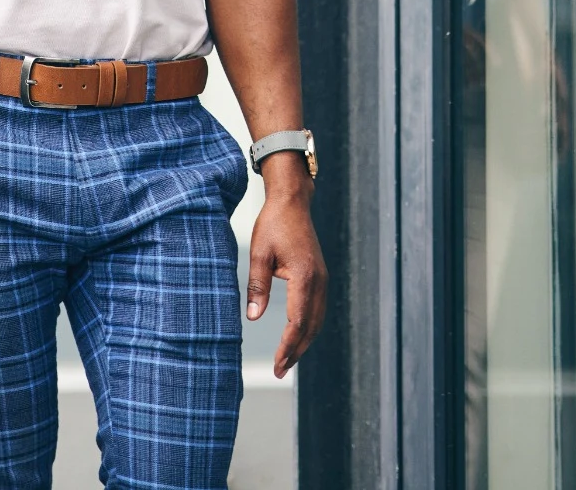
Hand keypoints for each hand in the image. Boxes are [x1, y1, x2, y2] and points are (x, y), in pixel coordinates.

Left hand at [248, 162, 326, 376]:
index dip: (287, 348)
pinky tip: (296, 338)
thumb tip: (252, 317)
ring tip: (286, 361)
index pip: (298, 323)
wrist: (292, 203)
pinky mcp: (320, 278)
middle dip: (296, 352)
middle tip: (279, 372)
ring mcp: (323, 281)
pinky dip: (307, 328)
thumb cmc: (273, 225)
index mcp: (305, 278)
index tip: (276, 365)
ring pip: (316, 321)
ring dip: (303, 343)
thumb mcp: (259, 254)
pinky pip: (317, 310)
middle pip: (310, 328)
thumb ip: (257, 286)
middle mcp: (319, 283)